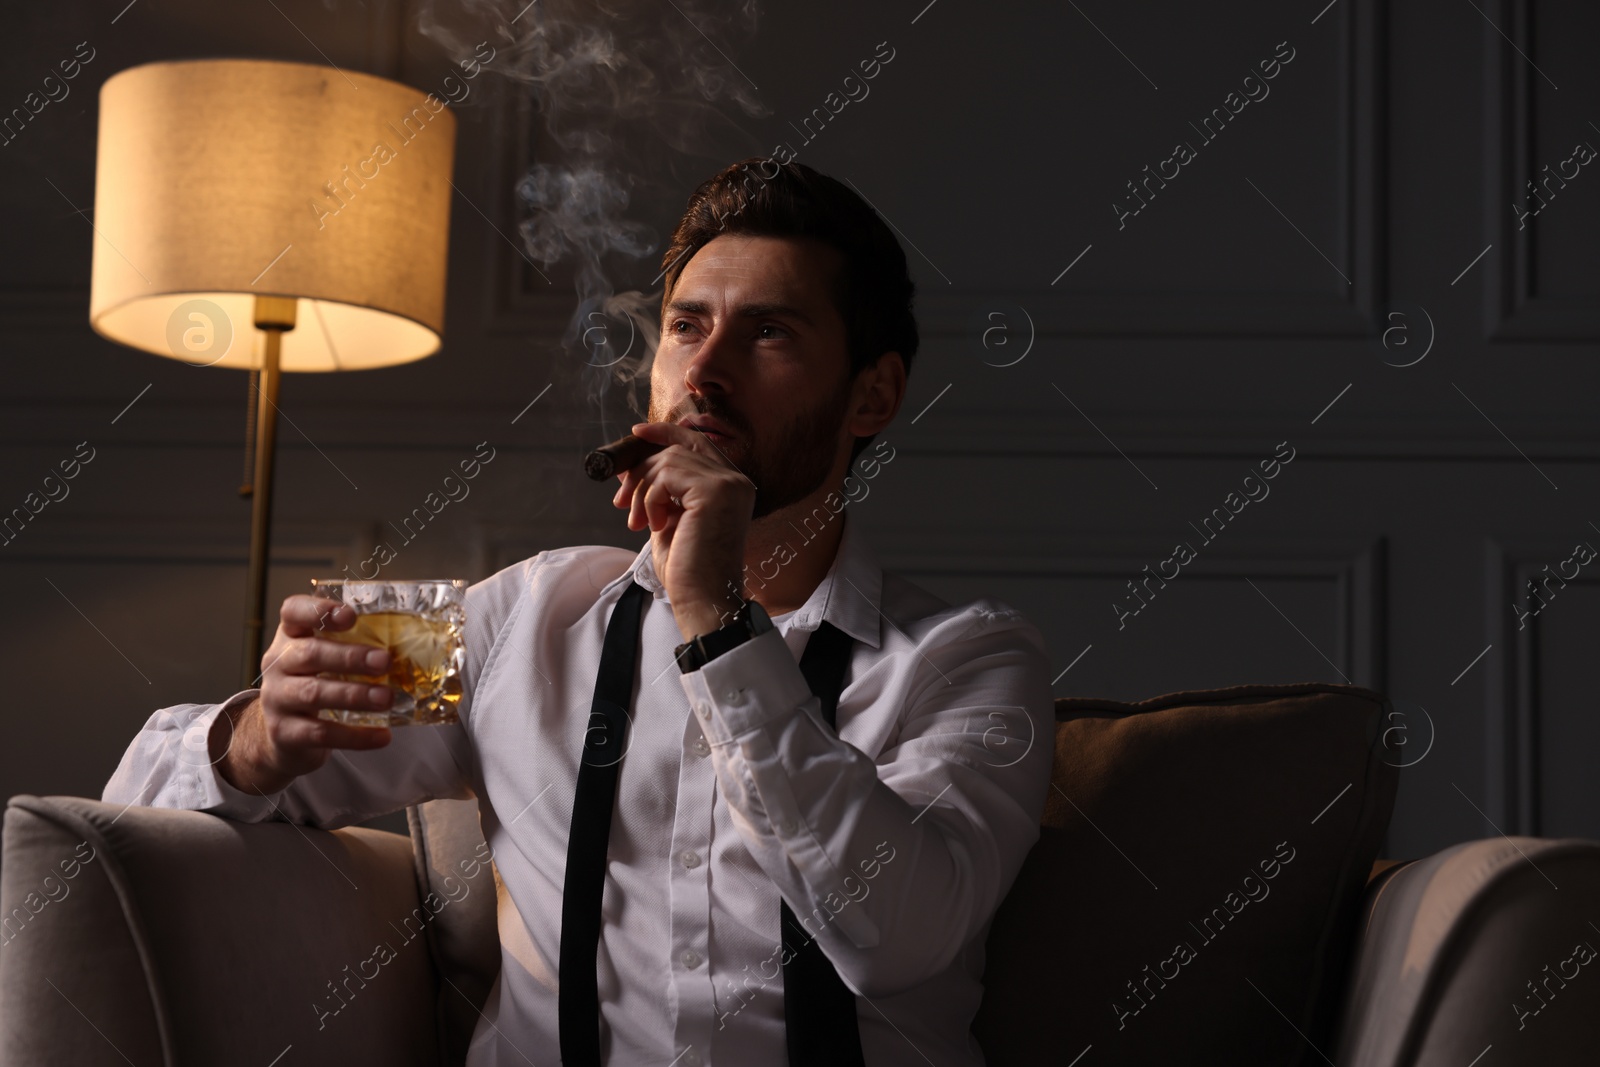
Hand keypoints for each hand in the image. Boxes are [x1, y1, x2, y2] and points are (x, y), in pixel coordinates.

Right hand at [210, 595, 395, 793]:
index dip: (318, 610)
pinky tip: (383, 735)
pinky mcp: (284, 733)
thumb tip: (415, 642)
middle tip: (385, 661)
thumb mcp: (326, 658)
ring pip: (314, 694)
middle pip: (310, 654)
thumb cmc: (315, 682)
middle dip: (351, 657)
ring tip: (387, 698)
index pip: (293, 612)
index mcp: (291, 636)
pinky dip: (355, 736)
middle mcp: (278, 664)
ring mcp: (277, 699)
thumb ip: (356, 645)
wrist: (282, 733)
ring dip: (355, 695)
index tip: (350, 616)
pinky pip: (321, 733)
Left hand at [611, 420, 753, 639]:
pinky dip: (650, 498)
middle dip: (641, 471)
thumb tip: (629, 465)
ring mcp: (729, 484)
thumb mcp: (666, 519)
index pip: (696, 442)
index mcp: (730, 486)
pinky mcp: (715, 491)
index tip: (636, 434)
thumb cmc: (688, 570)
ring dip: (642, 490)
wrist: (703, 599)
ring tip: (638, 522)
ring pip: (668, 461)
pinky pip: (666, 476)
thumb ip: (656, 490)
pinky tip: (653, 525)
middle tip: (620, 503)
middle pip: (676, 449)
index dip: (665, 432)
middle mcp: (736, 480)